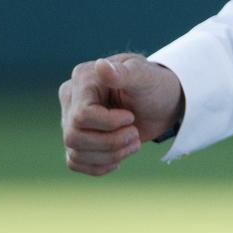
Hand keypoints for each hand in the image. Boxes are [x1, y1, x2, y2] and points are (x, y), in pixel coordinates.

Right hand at [57, 53, 184, 175]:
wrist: (161, 103)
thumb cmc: (154, 85)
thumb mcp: (145, 76)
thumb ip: (124, 73)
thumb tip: (101, 66)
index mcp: (82, 80)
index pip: (82, 116)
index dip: (109, 124)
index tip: (131, 117)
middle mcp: (71, 100)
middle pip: (74, 137)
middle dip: (111, 142)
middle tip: (135, 133)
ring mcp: (71, 121)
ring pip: (75, 152)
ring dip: (110, 155)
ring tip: (133, 142)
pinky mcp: (79, 139)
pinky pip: (75, 162)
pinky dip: (99, 166)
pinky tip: (119, 157)